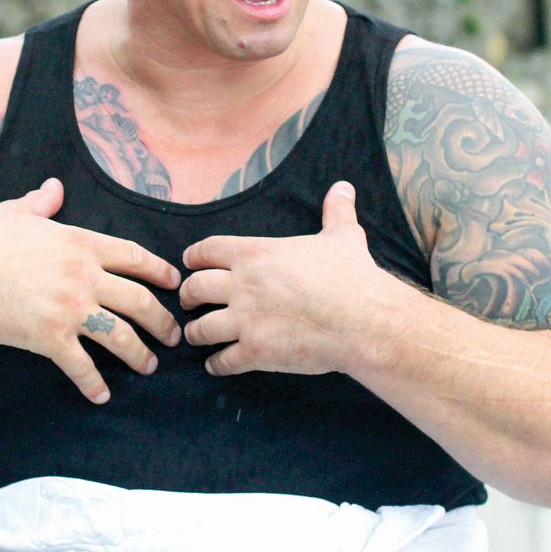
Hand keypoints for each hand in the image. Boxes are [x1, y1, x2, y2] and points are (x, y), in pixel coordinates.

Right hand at [0, 178, 181, 402]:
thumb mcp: (17, 212)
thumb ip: (43, 202)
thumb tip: (54, 186)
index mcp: (82, 244)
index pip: (136, 257)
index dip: (160, 272)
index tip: (174, 283)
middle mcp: (84, 277)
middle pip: (139, 301)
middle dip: (163, 322)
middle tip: (174, 336)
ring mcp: (69, 309)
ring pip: (120, 336)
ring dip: (141, 355)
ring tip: (150, 365)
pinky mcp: (49, 338)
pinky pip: (82, 365)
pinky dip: (94, 384)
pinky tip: (102, 395)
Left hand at [180, 181, 402, 376]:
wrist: (363, 320)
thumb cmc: (352, 276)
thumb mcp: (343, 236)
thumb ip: (336, 211)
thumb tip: (344, 187)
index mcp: (255, 254)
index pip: (207, 250)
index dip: (194, 256)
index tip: (189, 262)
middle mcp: (243, 285)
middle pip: (194, 288)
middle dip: (187, 295)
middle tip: (188, 300)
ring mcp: (246, 321)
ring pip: (201, 328)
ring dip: (195, 332)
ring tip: (196, 334)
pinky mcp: (256, 353)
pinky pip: (223, 361)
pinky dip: (216, 364)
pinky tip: (216, 364)